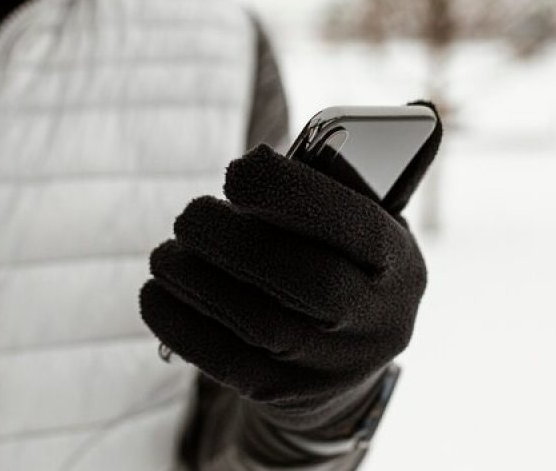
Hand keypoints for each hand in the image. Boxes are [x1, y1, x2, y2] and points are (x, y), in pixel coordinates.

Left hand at [140, 113, 441, 427]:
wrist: (340, 365)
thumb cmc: (334, 264)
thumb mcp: (351, 225)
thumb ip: (323, 186)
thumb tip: (259, 162)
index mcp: (398, 264)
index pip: (356, 226)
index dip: (290, 194)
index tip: (236, 171)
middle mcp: (375, 322)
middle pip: (306, 281)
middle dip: (232, 239)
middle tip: (189, 216)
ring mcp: (329, 367)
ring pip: (258, 323)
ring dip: (195, 277)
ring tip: (166, 254)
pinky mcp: (281, 394)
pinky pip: (221, 360)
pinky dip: (177, 320)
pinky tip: (157, 290)